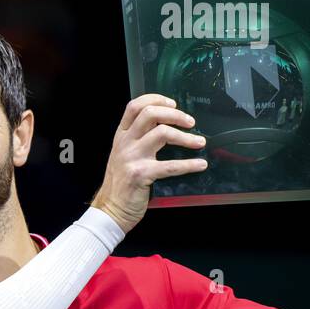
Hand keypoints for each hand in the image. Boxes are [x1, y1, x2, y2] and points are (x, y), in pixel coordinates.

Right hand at [92, 93, 207, 233]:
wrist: (110, 209)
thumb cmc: (120, 184)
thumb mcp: (122, 155)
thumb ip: (137, 140)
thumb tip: (164, 127)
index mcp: (121, 136)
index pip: (135, 106)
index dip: (156, 99)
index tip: (173, 104)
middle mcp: (125, 143)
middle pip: (150, 114)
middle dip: (175, 114)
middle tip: (190, 122)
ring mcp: (131, 157)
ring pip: (162, 133)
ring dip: (186, 137)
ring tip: (199, 142)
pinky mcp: (141, 174)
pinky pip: (170, 165)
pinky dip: (189, 164)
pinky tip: (199, 165)